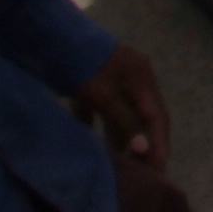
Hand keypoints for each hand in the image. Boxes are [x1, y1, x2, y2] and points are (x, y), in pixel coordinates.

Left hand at [67, 45, 167, 172]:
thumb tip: (144, 149)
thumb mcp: (104, 96)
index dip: (159, 145)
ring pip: (123, 115)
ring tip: (122, 166)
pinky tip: (93, 144)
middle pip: (143, 118)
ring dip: (122, 138)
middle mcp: (134, 80)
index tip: (158, 173)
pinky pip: (103, 110)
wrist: (53, 38)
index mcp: (142, 80)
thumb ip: (124, 122)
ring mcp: (115, 80)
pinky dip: (100, 126)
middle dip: (145, 145)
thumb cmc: (83, 66)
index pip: (157, 118)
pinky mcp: (95, 83)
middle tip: (143, 174)